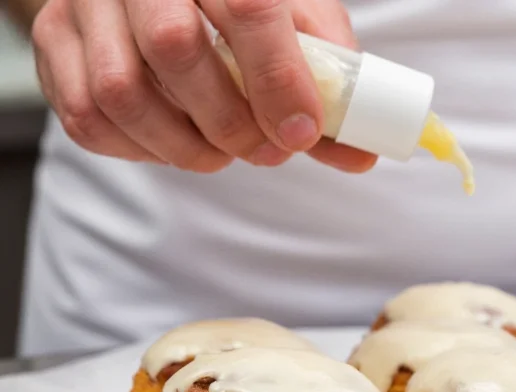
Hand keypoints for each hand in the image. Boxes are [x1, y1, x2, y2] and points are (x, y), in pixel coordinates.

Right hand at [31, 0, 376, 172]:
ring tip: (221, 152)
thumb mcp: (295, 24)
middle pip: (175, 49)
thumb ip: (327, 86)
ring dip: (184, 146)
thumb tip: (361, 153)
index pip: (247, 6)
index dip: (278, 79)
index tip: (301, 134)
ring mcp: (86, 4)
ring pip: (121, 92)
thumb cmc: (242, 3)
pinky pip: (88, 118)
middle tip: (266, 152)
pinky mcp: (55, 43)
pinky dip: (140, 149)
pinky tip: (172, 141)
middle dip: (231, 122)